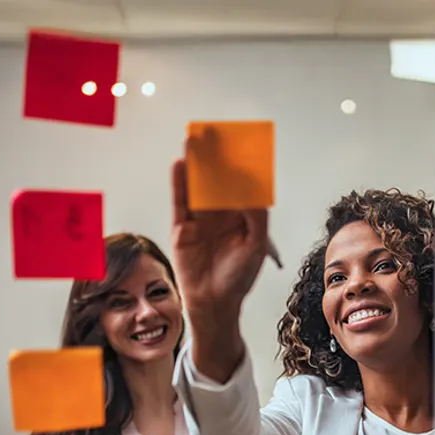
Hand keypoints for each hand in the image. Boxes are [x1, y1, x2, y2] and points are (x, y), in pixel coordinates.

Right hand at [170, 144, 269, 320]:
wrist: (215, 302)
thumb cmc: (239, 276)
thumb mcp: (255, 245)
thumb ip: (255, 217)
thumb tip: (246, 190)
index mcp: (241, 215)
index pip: (241, 184)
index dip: (241, 164)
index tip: (242, 143)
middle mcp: (220, 214)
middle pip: (217, 179)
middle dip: (216, 157)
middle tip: (216, 132)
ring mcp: (200, 219)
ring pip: (197, 186)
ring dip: (196, 163)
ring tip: (195, 139)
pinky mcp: (182, 228)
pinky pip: (180, 201)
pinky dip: (179, 183)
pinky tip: (180, 164)